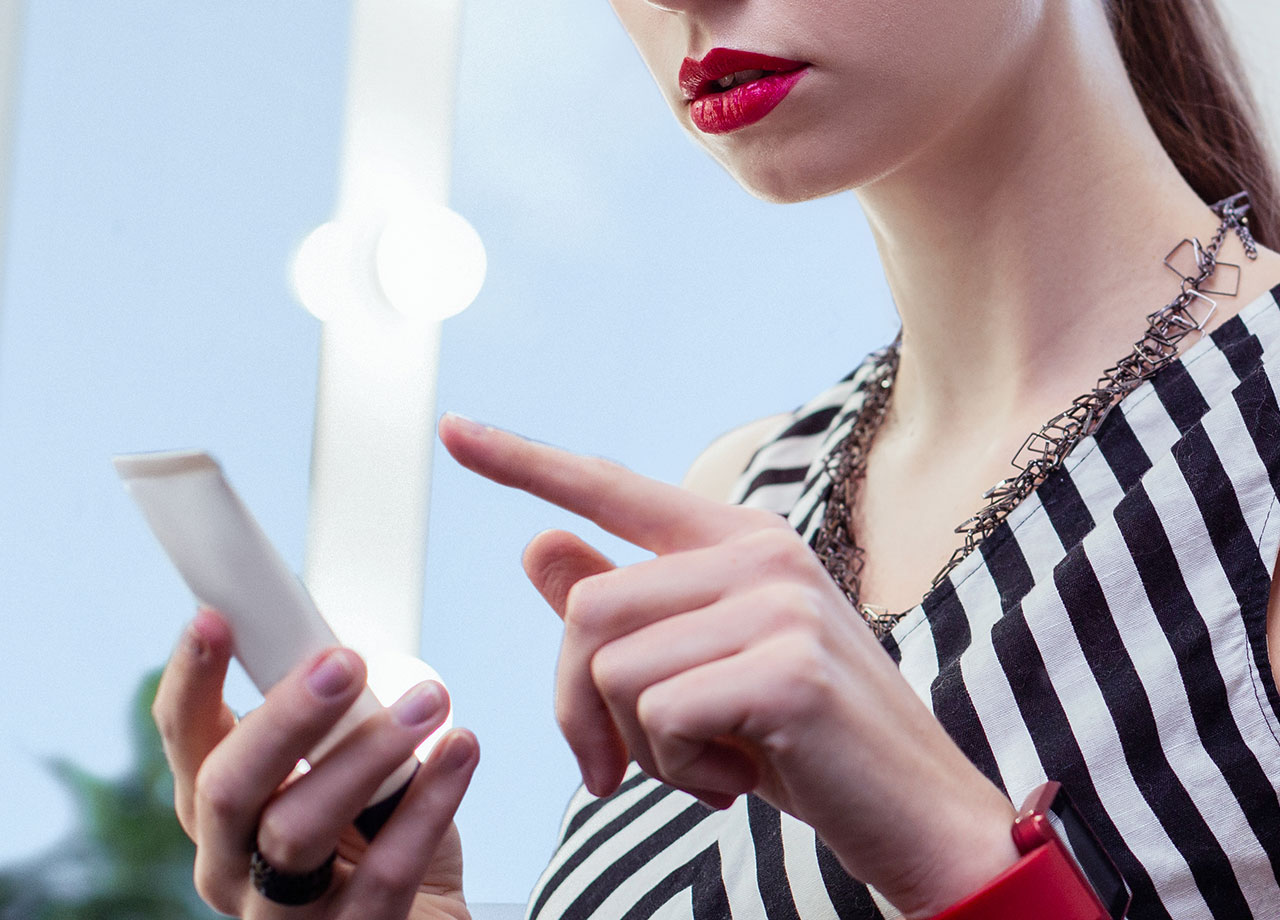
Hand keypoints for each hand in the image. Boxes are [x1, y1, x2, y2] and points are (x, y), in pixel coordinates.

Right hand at [152, 609, 478, 919]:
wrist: (423, 919)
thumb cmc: (378, 832)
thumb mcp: (346, 762)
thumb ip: (334, 716)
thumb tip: (341, 644)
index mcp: (220, 809)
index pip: (186, 738)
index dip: (192, 679)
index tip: (216, 619)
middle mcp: (231, 866)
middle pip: (226, 789)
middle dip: (284, 716)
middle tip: (345, 662)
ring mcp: (282, 916)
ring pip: (296, 831)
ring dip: (365, 753)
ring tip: (428, 702)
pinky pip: (385, 873)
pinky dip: (428, 802)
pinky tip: (460, 751)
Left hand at [439, 414, 1017, 918]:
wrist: (917, 812)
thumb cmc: (800, 740)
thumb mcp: (703, 668)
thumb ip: (627, 604)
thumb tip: (535, 545)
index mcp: (738, 541)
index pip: (612, 488)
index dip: (524, 462)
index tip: (453, 431)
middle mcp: (758, 552)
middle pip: (585, 608)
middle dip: (579, 707)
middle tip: (617, 769)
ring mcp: (777, 604)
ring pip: (612, 666)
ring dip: (636, 746)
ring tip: (707, 766)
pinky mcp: (785, 668)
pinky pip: (658, 716)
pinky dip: (676, 772)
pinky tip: (739, 782)